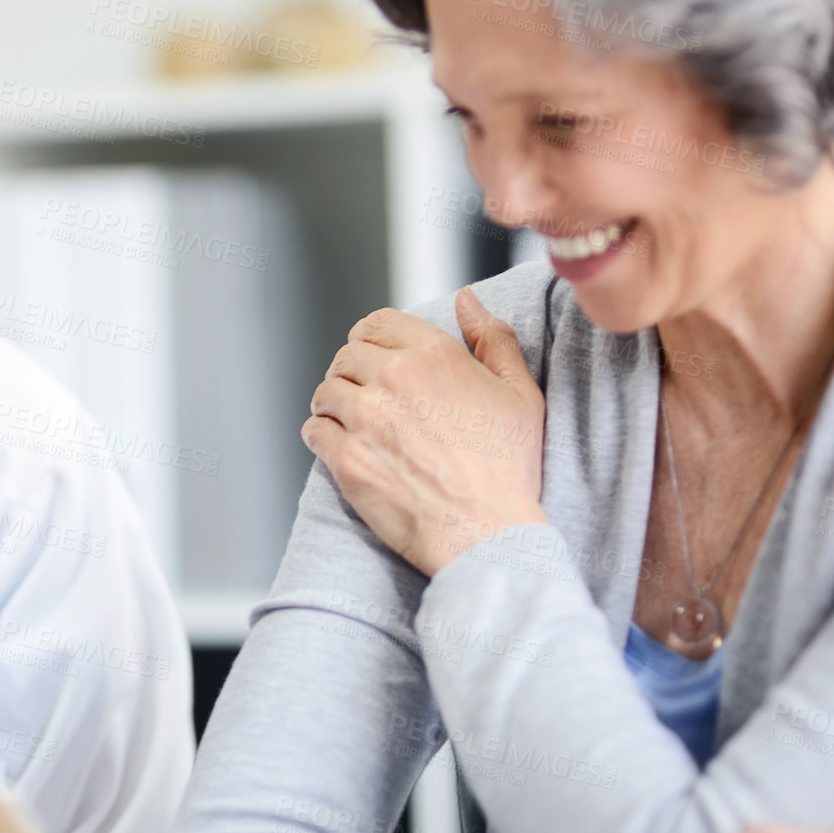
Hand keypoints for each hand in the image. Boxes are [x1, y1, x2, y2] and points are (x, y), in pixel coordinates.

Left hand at [302, 288, 547, 576]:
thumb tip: (466, 300)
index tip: (375, 359)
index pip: (376, 323)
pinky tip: (343, 449)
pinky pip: (314, 430)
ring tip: (354, 425)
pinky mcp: (345, 458)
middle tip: (366, 398)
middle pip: (346, 356)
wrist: (488, 533)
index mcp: (434, 354)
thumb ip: (492, 338)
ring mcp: (365, 418)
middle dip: (352, 373)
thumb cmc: (508, 468)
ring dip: (334, 405)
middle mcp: (394, 378)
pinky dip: (323, 437)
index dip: (371, 339)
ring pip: (326, 392)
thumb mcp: (519, 393)